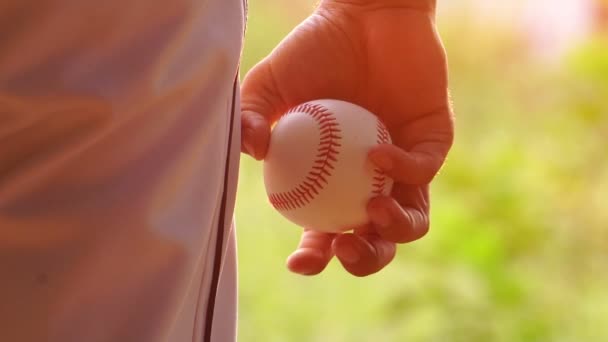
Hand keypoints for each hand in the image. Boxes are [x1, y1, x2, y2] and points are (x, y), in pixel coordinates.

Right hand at [241, 0, 453, 275]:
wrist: (362, 15)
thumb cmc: (314, 50)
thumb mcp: (269, 84)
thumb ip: (251, 117)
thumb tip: (253, 152)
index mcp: (333, 183)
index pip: (325, 233)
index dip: (315, 256)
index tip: (300, 262)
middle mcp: (370, 181)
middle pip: (375, 242)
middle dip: (362, 259)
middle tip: (344, 246)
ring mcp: (403, 165)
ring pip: (412, 221)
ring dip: (392, 230)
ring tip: (370, 211)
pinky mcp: (432, 143)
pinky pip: (422, 171)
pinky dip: (401, 169)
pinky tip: (374, 153)